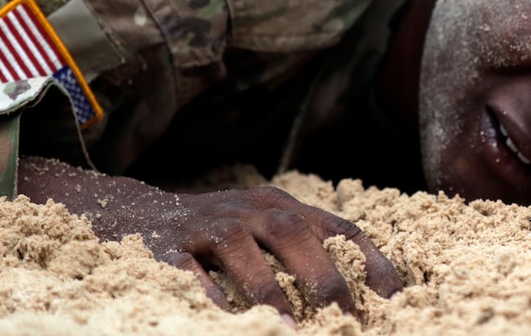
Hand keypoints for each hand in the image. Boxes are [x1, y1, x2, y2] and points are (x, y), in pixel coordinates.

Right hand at [18, 159, 401, 320]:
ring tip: (294, 332)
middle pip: (294, 232)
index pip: (338, 227)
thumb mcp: (267, 229)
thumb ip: (308, 251)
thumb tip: (358, 299)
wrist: (134, 213)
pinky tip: (227, 322)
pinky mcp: (166, 247)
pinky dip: (208, 296)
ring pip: (241, 250)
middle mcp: (250, 209)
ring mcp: (207, 225)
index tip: (395, 298)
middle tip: (348, 318)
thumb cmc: (219, 232)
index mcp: (284, 207)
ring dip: (270, 292)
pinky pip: (187, 271)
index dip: (369, 260)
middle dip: (324, 277)